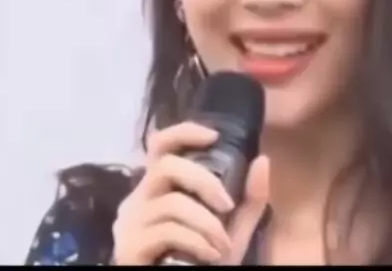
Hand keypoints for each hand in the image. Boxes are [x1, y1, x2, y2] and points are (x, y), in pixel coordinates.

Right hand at [112, 121, 269, 264]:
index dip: (183, 133)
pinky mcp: (129, 246)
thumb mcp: (233, 228)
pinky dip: (197, 242)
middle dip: (203, 181)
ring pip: (171, 202)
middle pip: (165, 165)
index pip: (159, 144)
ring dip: (207, 224)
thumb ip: (249, 198)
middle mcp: (138, 198)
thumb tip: (263, 160)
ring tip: (222, 245)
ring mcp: (130, 222)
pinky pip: (168, 231)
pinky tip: (209, 256)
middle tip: (227, 204)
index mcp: (159, 187)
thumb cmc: (203, 259)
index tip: (213, 136)